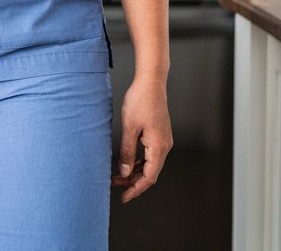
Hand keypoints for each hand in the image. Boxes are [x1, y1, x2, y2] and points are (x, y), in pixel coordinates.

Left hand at [112, 80, 172, 202]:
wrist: (151, 82)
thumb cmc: (140, 100)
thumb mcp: (129, 128)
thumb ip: (127, 152)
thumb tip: (124, 172)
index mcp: (159, 147)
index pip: (149, 177)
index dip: (136, 189)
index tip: (124, 197)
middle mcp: (164, 146)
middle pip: (150, 172)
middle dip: (133, 182)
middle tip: (115, 186)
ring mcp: (163, 140)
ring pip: (150, 164)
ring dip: (135, 171)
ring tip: (118, 176)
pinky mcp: (159, 135)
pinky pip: (150, 154)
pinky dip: (139, 161)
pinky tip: (127, 162)